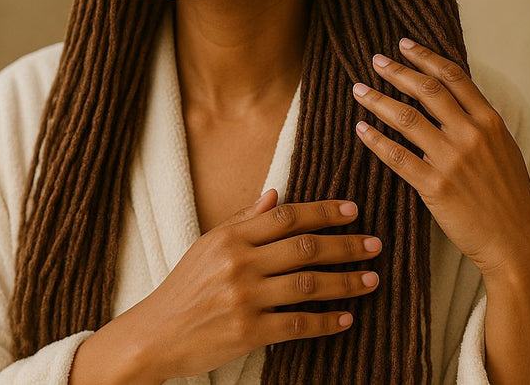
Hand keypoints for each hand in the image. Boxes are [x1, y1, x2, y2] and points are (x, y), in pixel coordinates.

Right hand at [72, 190, 382, 382]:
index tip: (353, 211)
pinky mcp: (248, 332)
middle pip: (305, 248)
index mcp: (230, 237)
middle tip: (375, 245)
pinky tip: (346, 319)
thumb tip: (276, 194)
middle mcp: (238, 263)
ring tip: (371, 280)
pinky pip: (297, 324)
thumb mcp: (208, 245)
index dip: (324, 211)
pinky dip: (325, 321)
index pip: (286, 216)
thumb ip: (244, 220)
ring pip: (308, 285)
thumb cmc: (183, 288)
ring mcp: (244, 298)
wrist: (154, 335)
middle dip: (346, 246)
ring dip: (345, 283)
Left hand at [351, 38, 529, 279]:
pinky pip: (396, 156)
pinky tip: (361, 128)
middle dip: (397, 71)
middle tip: (374, 60)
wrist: (516, 241)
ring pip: (406, 118)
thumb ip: (480, 123)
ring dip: (378, 100)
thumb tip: (455, 100)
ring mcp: (452, 160)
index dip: (425, 56)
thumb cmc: (510, 197)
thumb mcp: (505, 149)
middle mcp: (471, 134)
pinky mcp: (435, 186)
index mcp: (489, 121)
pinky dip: (375, 139)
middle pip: (426, 90)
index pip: (453, 76)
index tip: (404, 44)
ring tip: (359, 90)